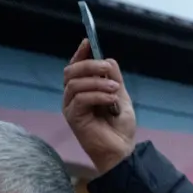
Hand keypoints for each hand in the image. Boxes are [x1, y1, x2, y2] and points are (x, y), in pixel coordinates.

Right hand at [62, 39, 137, 172]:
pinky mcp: (73, 118)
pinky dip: (98, 95)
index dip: (80, 54)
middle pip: (71, 72)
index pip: (75, 67)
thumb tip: (108, 59)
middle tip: (108, 70)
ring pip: (75, 84)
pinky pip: (81, 99)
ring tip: (115, 90)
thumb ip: (114, 78)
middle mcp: (72, 97)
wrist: (121, 150)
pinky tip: (111, 100)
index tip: (88, 42)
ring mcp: (70, 107)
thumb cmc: (119, 127)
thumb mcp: (120, 96)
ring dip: (98, 83)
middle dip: (90, 66)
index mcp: (82, 89)